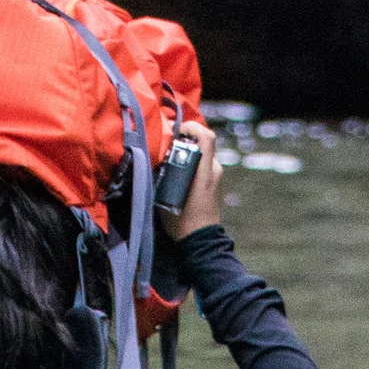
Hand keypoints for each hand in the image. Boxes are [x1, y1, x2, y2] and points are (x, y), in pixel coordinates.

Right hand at [158, 120, 220, 236]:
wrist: (201, 242)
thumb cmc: (184, 221)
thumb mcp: (168, 197)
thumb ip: (164, 174)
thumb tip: (152, 157)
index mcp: (206, 171)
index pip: (207, 137)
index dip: (192, 126)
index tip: (176, 131)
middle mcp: (214, 169)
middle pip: (203, 142)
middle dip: (185, 139)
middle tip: (167, 147)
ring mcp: (216, 175)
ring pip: (201, 152)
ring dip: (187, 150)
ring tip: (169, 160)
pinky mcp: (213, 181)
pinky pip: (202, 162)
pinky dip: (190, 160)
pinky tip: (177, 172)